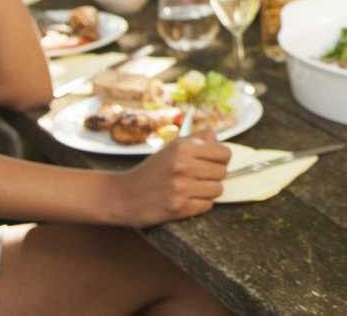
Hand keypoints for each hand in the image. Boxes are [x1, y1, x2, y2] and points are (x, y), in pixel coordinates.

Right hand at [114, 129, 230, 225]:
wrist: (123, 195)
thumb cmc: (150, 171)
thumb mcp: (171, 148)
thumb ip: (196, 140)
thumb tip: (217, 138)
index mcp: (182, 148)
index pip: (223, 153)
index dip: (221, 159)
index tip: (212, 162)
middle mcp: (183, 166)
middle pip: (222, 172)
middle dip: (214, 176)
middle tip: (199, 177)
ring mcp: (181, 188)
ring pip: (218, 189)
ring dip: (208, 191)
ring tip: (193, 189)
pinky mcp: (179, 208)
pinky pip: (207, 205)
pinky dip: (200, 204)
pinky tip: (187, 199)